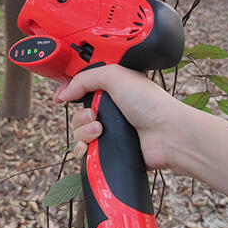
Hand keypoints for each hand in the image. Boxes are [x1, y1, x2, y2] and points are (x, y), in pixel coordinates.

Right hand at [54, 65, 178, 170]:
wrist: (166, 134)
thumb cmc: (150, 103)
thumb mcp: (115, 75)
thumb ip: (84, 79)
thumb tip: (64, 92)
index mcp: (113, 88)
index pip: (83, 88)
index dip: (70, 91)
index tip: (61, 96)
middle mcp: (112, 109)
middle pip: (78, 112)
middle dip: (80, 115)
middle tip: (94, 115)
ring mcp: (112, 131)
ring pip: (79, 133)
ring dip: (84, 132)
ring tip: (100, 130)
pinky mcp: (111, 150)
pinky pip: (85, 152)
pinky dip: (85, 148)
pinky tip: (96, 144)